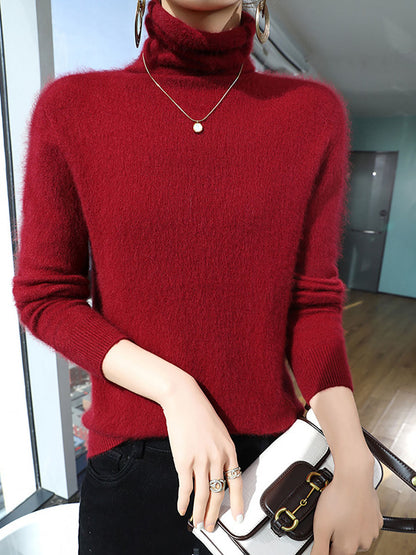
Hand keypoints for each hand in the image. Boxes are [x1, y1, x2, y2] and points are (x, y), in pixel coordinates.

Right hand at [161, 376, 243, 531]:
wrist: (184, 399)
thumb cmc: (200, 413)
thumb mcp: (220, 432)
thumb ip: (221, 452)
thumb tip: (219, 472)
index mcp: (229, 449)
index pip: (237, 481)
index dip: (238, 502)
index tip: (239, 517)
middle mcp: (217, 457)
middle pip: (219, 493)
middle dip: (216, 513)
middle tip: (212, 526)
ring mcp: (200, 459)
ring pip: (203, 494)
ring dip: (201, 512)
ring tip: (199, 523)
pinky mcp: (183, 460)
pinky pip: (186, 487)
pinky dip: (184, 501)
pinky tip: (182, 509)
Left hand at [311, 461, 383, 554]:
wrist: (354, 478)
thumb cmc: (338, 499)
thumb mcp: (320, 526)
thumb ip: (319, 548)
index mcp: (348, 547)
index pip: (333, 554)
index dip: (325, 543)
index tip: (324, 532)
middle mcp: (363, 542)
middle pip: (345, 545)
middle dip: (336, 534)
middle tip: (330, 517)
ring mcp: (372, 531)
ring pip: (356, 534)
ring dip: (347, 526)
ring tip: (340, 510)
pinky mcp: (376, 519)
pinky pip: (365, 523)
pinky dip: (358, 518)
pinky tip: (350, 507)